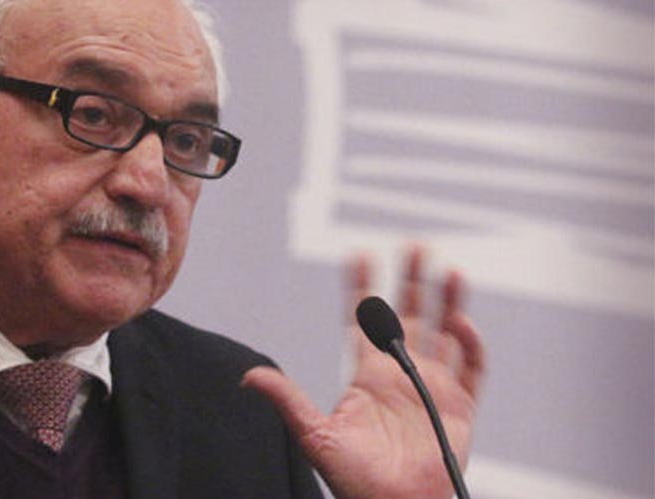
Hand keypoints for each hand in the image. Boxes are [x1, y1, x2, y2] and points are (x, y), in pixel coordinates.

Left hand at [242, 247, 484, 498]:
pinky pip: (471, 369)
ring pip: (445, 333)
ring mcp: (432, 388)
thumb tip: (250, 376)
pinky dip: (471, 344)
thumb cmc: (355, 482)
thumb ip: (288, 401)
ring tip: (448, 268)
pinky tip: (460, 321)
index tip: (360, 253)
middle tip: (415, 245)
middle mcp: (401, 374)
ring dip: (447, 300)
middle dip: (411, 280)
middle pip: (410, 316)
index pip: (363, 320)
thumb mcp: (316, 435)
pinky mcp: (461, 409)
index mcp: (367, 376)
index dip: (362, 286)